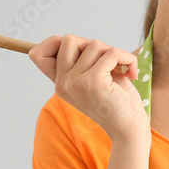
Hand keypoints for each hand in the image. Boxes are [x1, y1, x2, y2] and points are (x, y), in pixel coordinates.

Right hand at [28, 34, 149, 141]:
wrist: (130, 130)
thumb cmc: (117, 102)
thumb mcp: (95, 78)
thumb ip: (83, 61)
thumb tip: (73, 38)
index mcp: (60, 83)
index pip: (37, 53)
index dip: (53, 42)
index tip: (81, 50)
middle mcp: (62, 83)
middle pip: (68, 39)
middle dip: (94, 45)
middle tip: (110, 61)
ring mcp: (74, 82)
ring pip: (94, 44)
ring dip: (115, 53)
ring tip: (122, 70)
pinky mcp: (91, 82)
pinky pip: (111, 53)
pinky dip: (127, 58)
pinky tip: (131, 73)